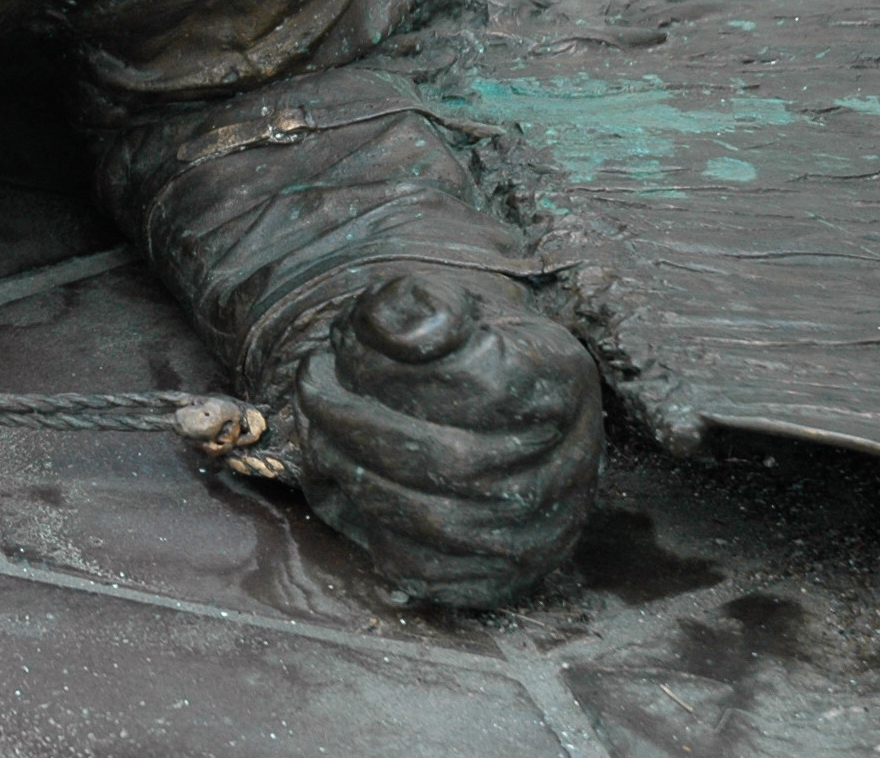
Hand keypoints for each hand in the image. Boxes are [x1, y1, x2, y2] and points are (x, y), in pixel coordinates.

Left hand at [288, 270, 601, 605]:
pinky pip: (420, 567)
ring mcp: (541, 530)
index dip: (395, 370)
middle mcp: (569, 463)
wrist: (492, 412)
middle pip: (449, 460)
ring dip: (349, 470)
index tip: (338, 345)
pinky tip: (351, 479)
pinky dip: (370, 525)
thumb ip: (416, 302)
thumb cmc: (457, 352)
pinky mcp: (501, 577)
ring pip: (429, 520)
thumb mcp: (442, 305)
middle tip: (309, 388)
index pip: (484, 385)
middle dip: (351, 422)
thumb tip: (396, 329)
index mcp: (559, 379)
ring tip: (317, 428)